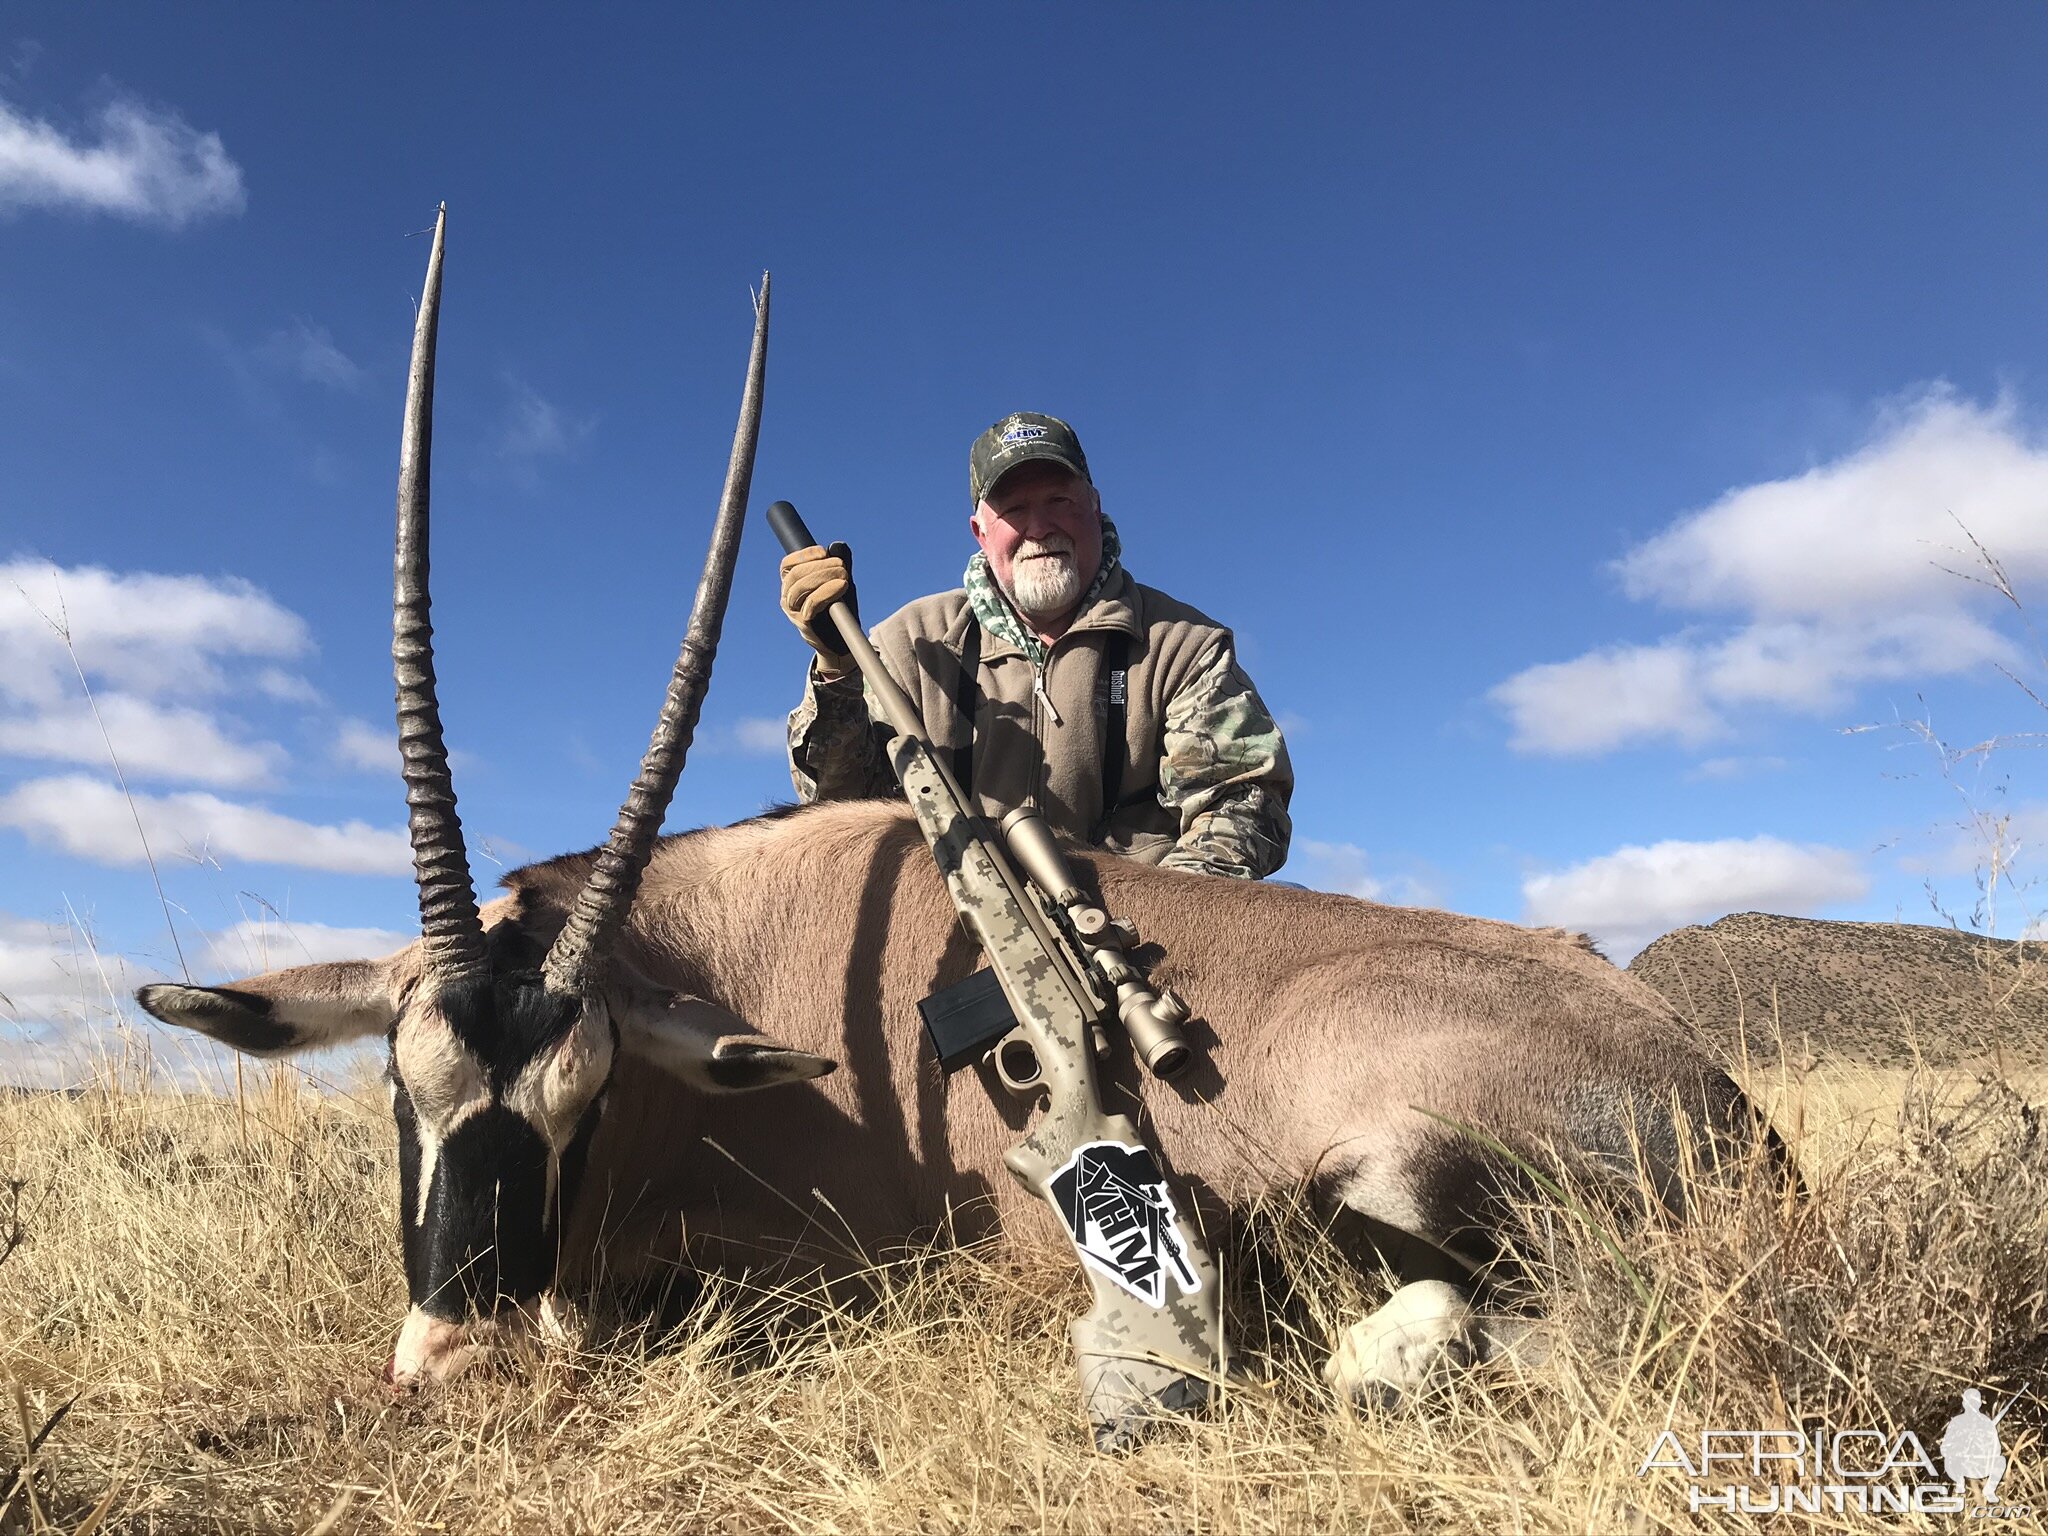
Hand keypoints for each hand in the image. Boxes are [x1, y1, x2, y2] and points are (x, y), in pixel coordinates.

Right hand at [779, 542, 855, 667]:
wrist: (841, 641)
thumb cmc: (837, 609)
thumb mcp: (839, 582)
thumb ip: (839, 563)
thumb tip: (839, 545)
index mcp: (791, 585)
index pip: (787, 565)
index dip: (804, 555)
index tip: (824, 552)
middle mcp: (788, 597)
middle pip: (795, 575)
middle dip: (820, 566)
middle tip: (842, 566)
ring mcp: (793, 611)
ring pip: (800, 588)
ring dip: (824, 577)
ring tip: (844, 575)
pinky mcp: (803, 623)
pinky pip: (811, 604)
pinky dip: (827, 592)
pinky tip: (841, 586)